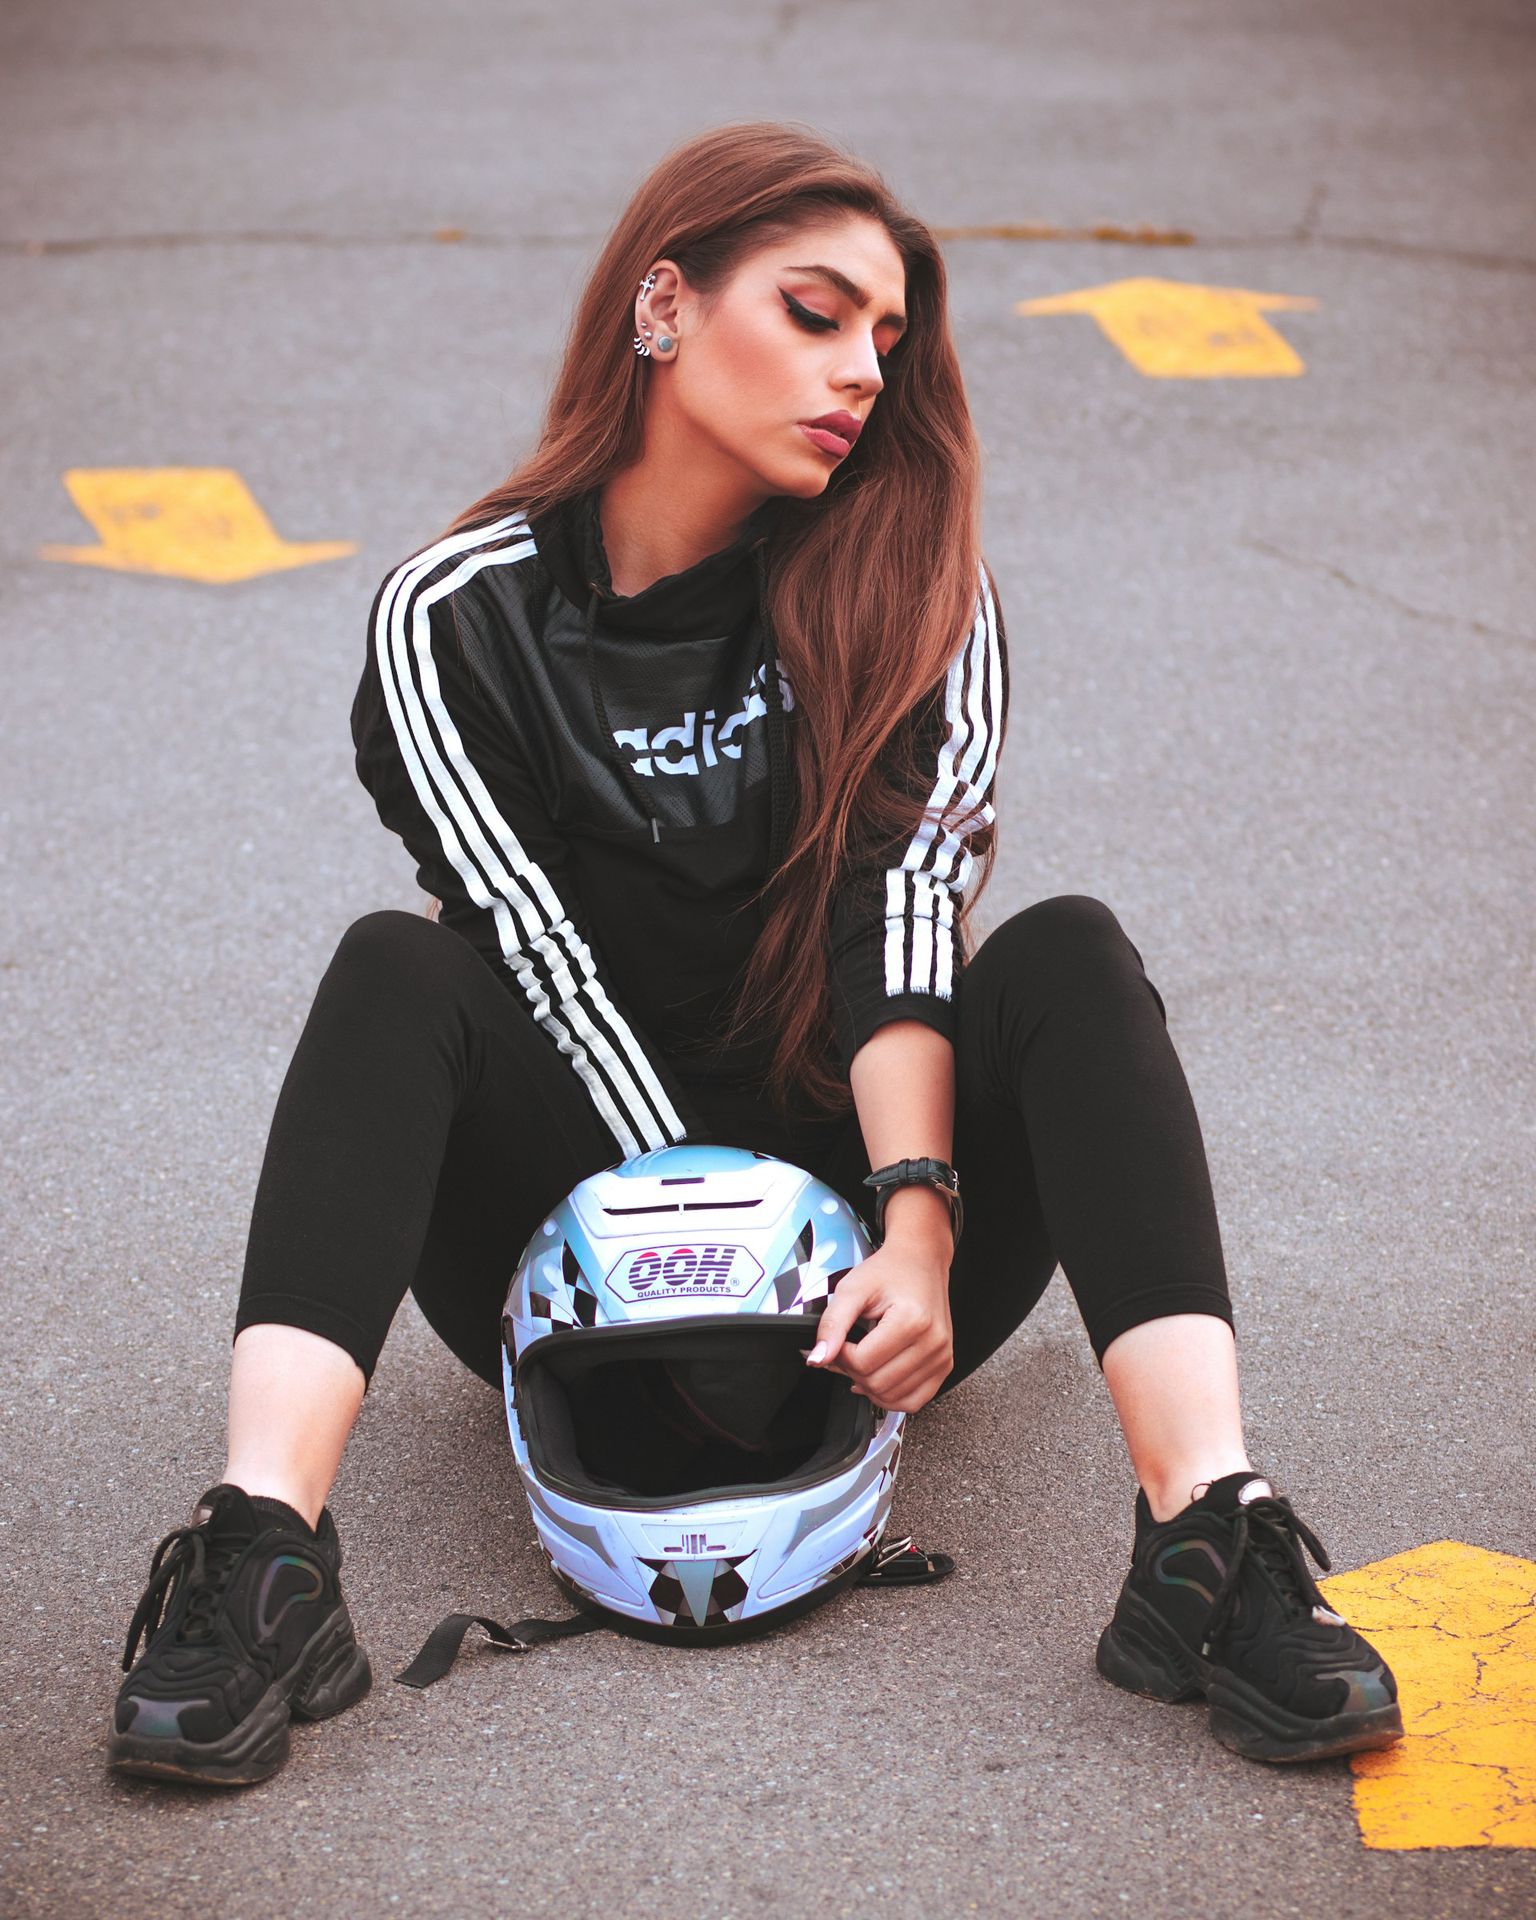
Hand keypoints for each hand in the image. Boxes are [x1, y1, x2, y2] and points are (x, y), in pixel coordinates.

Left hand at [805, 1239, 953, 1413]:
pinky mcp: (944, 1365)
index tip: (839, 1340)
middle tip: (848, 1350)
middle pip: (878, 1384)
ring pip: (894, 1398)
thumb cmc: (888, 1271)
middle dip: (853, 1371)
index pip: (863, 1362)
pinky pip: (914, 1401)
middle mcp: (933, 1342)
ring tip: (863, 1360)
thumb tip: (817, 1359)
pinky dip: (891, 1397)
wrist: (920, 1260)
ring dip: (870, 1385)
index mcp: (912, 1320)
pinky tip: (879, 1377)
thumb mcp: (852, 1289)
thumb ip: (832, 1324)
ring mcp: (942, 1356)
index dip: (840, 1355)